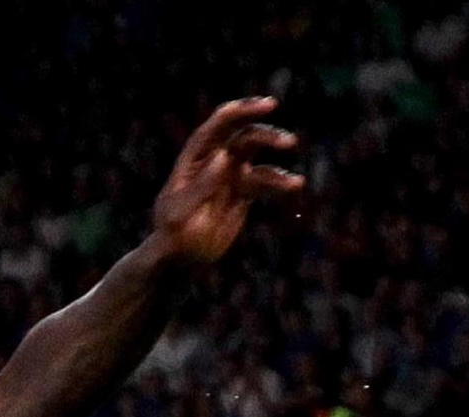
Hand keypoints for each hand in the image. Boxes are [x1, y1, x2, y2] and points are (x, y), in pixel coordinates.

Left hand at [149, 97, 304, 266]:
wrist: (180, 258)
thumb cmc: (174, 234)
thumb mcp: (183, 211)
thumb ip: (203, 184)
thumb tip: (225, 156)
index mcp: (194, 159)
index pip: (216, 127)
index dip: (239, 112)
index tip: (267, 107)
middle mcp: (214, 161)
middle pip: (243, 136)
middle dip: (266, 135)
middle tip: (288, 143)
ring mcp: (230, 175)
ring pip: (257, 158)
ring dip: (277, 166)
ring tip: (294, 182)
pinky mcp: (243, 192)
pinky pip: (264, 181)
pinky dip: (279, 182)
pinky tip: (295, 185)